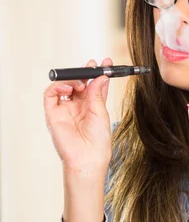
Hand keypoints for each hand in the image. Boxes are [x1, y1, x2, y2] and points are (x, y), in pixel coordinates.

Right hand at [43, 57, 112, 174]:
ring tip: (81, 84)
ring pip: (63, 86)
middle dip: (84, 72)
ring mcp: (64, 109)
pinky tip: (68, 88)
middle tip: (92, 66)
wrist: (88, 158)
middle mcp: (76, 106)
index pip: (92, 84)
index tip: (106, 63)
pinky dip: (57, 87)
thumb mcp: (100, 112)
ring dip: (72, 79)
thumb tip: (101, 76)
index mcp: (90, 106)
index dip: (97, 73)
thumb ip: (97, 93)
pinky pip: (50, 95)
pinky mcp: (52, 114)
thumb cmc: (98, 141)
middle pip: (77, 82)